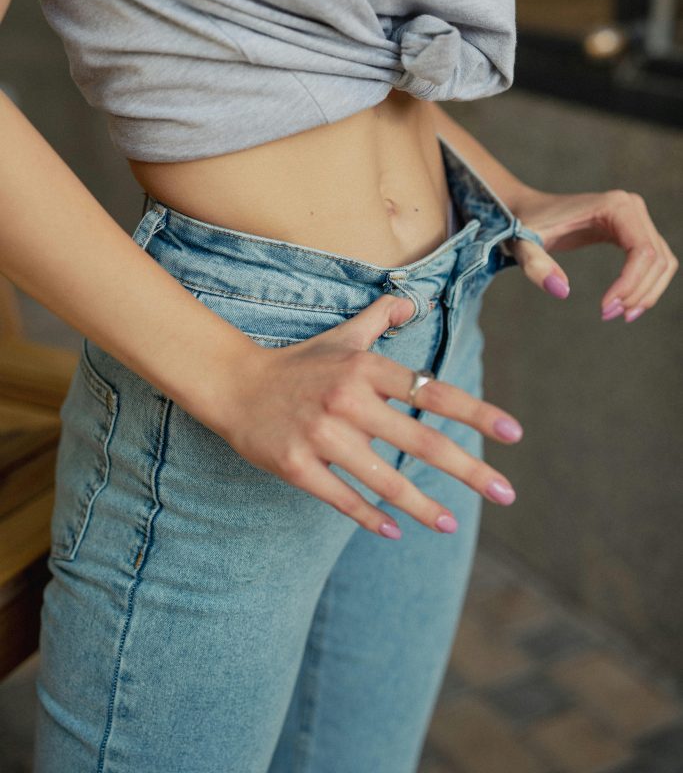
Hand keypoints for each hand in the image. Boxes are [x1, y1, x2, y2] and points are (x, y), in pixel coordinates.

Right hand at [207, 293, 524, 539]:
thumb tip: (413, 302)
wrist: (235, 385)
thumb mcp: (342, 336)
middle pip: (421, 442)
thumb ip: (380, 316)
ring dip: (424, 506)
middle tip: (506, 493)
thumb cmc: (298, 364)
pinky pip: (342, 498)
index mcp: (365, 369)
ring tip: (451, 524)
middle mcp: (348, 401)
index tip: (513, 433)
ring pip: (384, 479)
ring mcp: (321, 436)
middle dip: (469, 470)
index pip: (432, 392)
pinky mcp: (296, 466)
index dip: (476, 413)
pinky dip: (370, 517)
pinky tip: (394, 532)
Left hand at [506, 187, 678, 320]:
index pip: (642, 251)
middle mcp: (631, 206)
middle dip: (638, 293)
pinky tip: (623, 303)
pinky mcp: (632, 230)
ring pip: (662, 262)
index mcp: (614, 206)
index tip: (605, 308)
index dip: (630, 283)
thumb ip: (535, 265)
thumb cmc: (524, 225)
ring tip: (617, 314)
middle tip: (608, 315)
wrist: (525, 209)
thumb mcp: (522, 244)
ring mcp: (635, 217)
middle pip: (657, 259)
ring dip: (646, 293)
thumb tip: (562, 290)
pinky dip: (645, 285)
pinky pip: (653, 261)